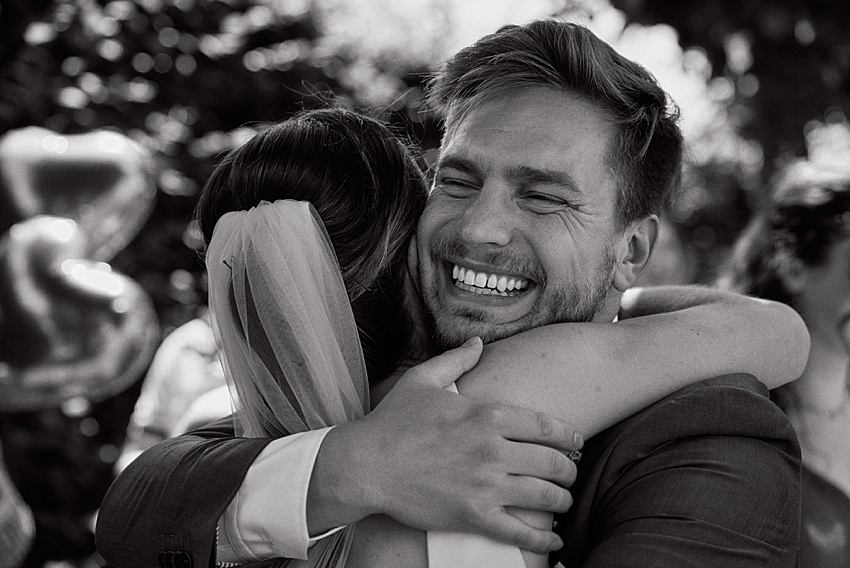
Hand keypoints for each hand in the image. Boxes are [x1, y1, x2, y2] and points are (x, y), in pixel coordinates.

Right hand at [308, 337, 581, 552]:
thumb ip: (456, 360)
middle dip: (570, 469)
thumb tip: (478, 344)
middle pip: (554, 462)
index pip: (547, 427)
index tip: (577, 442)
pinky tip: (554, 538)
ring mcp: (484, 485)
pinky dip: (543, 537)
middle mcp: (492, 449)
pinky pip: (520, 531)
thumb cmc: (393, 421)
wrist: (365, 465)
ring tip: (563, 501)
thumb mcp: (423, 380)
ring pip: (544, 495)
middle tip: (571, 473)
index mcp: (487, 415)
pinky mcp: (472, 516)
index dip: (570, 437)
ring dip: (562, 500)